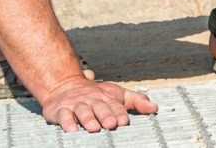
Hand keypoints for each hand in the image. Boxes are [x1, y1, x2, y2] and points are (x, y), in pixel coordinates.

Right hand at [40, 76, 157, 132]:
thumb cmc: (96, 95)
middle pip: (100, 107)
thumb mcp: (117, 94)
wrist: (64, 86)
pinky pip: (63, 116)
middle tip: (111, 124)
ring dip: (88, 119)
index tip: (124, 121)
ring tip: (94, 128)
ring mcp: (76, 104)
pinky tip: (71, 130)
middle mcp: (92, 99)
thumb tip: (154, 108)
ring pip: (83, 111)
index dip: (120, 112)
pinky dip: (67, 122)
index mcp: (107, 96)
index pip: (115, 105)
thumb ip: (136, 101)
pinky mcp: (60, 110)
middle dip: (106, 115)